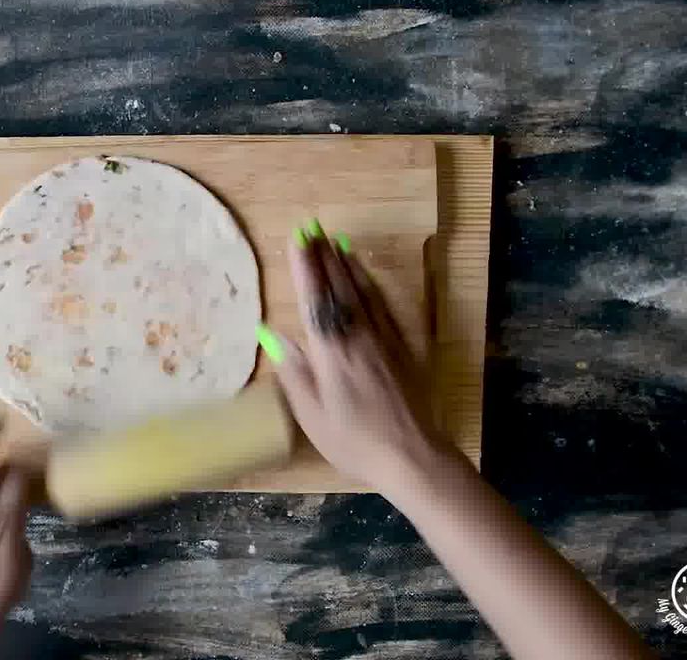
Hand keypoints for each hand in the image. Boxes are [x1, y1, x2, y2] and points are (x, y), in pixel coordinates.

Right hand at [260, 221, 442, 492]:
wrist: (413, 456)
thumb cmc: (355, 442)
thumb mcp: (312, 416)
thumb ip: (295, 373)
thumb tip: (273, 336)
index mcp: (331, 354)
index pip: (315, 302)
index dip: (305, 270)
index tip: (297, 241)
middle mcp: (358, 338)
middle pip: (339, 289)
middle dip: (323, 258)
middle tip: (312, 229)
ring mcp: (384, 341)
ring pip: (362, 293)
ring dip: (346, 265)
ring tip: (334, 241)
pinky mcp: (404, 349)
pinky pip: (384, 307)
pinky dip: (371, 285)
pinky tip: (363, 275)